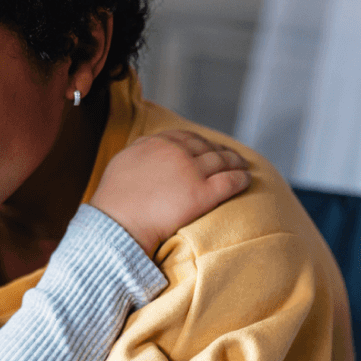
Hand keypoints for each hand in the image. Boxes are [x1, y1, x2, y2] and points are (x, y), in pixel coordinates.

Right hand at [90, 129, 248, 253]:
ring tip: (243, 166)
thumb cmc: (114, 200)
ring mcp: (190, 172)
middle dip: (221, 151)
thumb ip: (140, 151)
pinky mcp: (201, 194)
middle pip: (206, 147)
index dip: (201, 142)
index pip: (186, 137)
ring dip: (236, 162)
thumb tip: (149, 147)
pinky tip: (247, 180)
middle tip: (231, 156)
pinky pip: (229, 182)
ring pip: (221, 161)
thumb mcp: (122, 162)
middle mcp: (175, 153)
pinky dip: (241, 179)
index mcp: (156, 143)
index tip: (208, 147)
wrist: (117, 223)